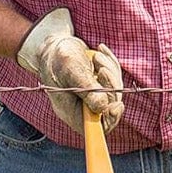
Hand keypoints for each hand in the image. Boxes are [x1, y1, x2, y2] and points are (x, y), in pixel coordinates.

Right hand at [17, 8, 123, 133]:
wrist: (56, 45)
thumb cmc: (58, 58)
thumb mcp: (71, 69)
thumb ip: (86, 88)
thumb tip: (103, 106)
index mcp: (70, 110)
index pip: (94, 127)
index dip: (108, 120)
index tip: (115, 106)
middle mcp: (82, 107)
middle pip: (109, 108)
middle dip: (111, 87)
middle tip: (102, 70)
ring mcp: (92, 97)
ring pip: (115, 92)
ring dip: (111, 72)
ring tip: (97, 57)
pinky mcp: (100, 86)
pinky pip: (115, 80)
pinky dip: (112, 65)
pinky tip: (101, 52)